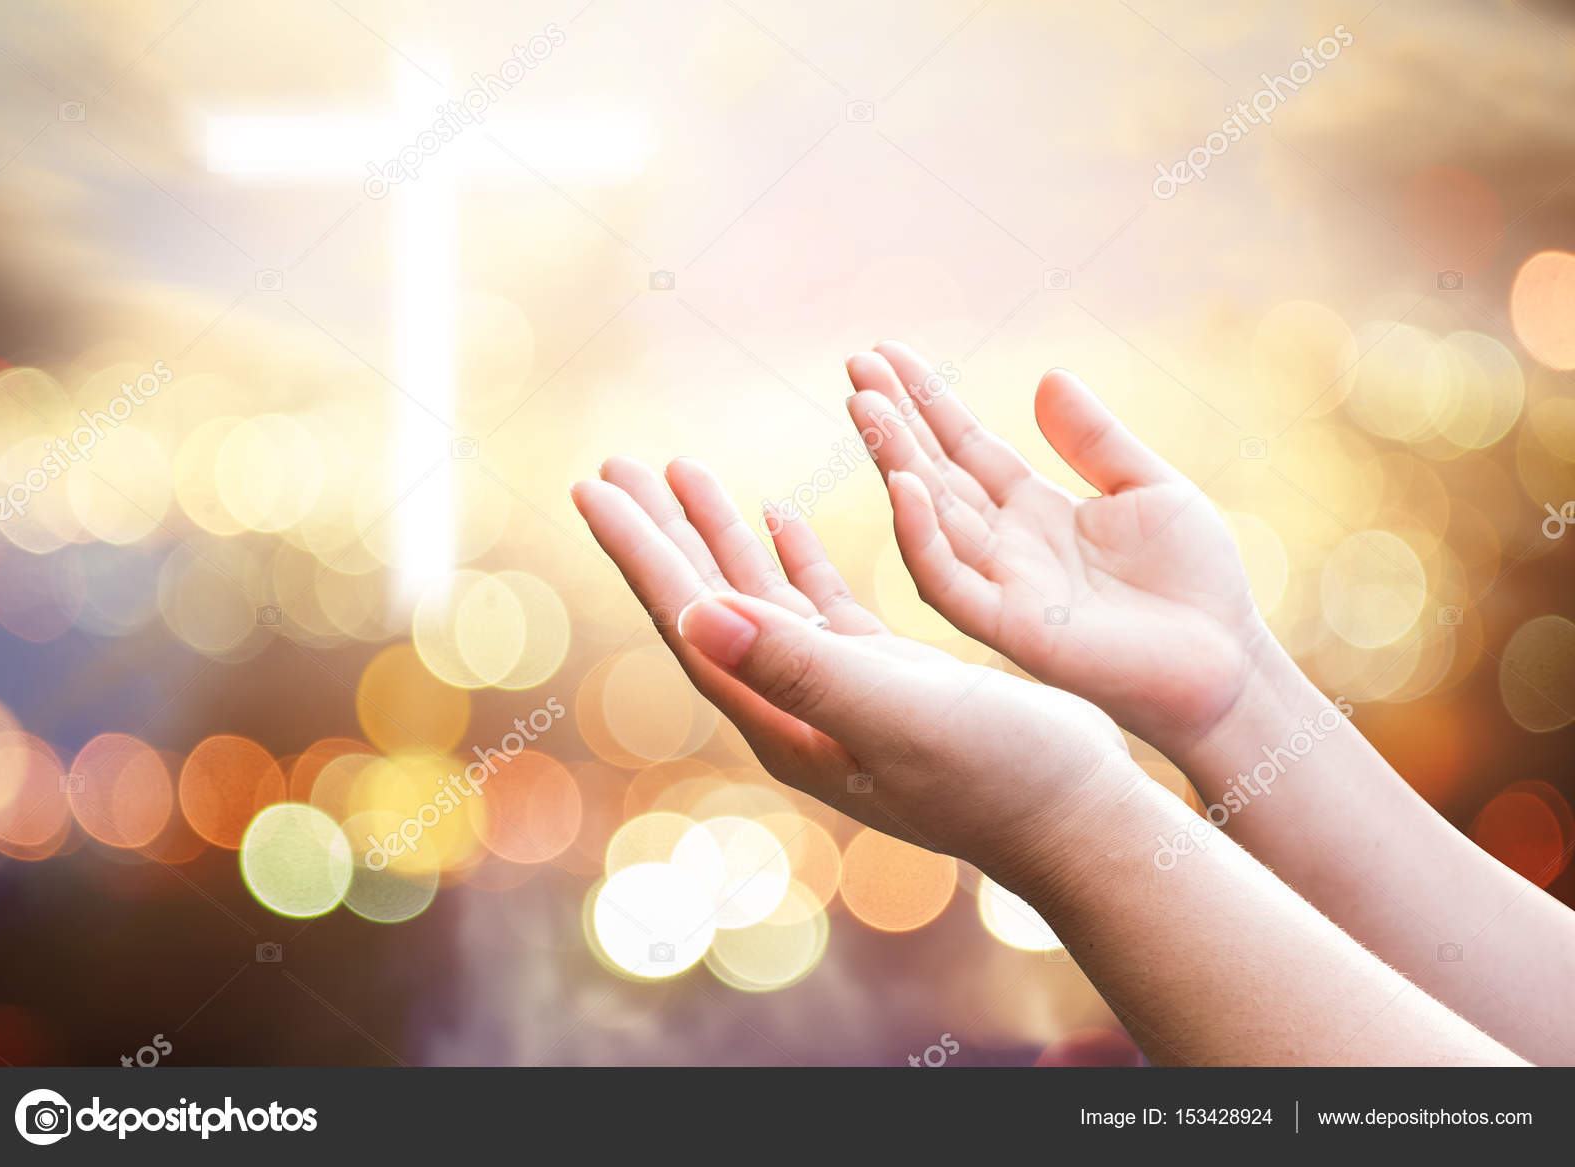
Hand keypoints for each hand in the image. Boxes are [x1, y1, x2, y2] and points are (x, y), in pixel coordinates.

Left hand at [571, 456, 1129, 870]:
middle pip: (706, 601)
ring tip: (681, 468)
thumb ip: (798, 667)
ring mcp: (838, 692)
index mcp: (782, 716)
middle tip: (614, 462)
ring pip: (759, 594)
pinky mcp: (886, 677)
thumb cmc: (1000, 778)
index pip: (689, 616)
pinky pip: (818, 603)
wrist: (1080, 822)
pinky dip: (792, 554)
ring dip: (718, 532)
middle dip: (661, 529)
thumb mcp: (897, 714)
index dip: (639, 547)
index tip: (592, 481)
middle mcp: (795, 706)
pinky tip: (777, 514)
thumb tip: (693, 615)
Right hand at [845, 341, 1278, 753]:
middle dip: (893, 422)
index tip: (885, 354)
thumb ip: (1094, 440)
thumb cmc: (1196, 584)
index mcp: (1034, 510)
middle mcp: (1005, 546)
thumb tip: (1048, 377)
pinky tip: (906, 485)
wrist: (1228, 664)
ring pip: (928, 518)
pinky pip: (947, 581)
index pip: (964, 446)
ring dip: (893, 462)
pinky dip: (921, 536)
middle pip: (934, 473)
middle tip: (855, 367)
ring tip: (865, 407)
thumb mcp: (1150, 487)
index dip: (927, 401)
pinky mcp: (1008, 628)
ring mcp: (1001, 585)